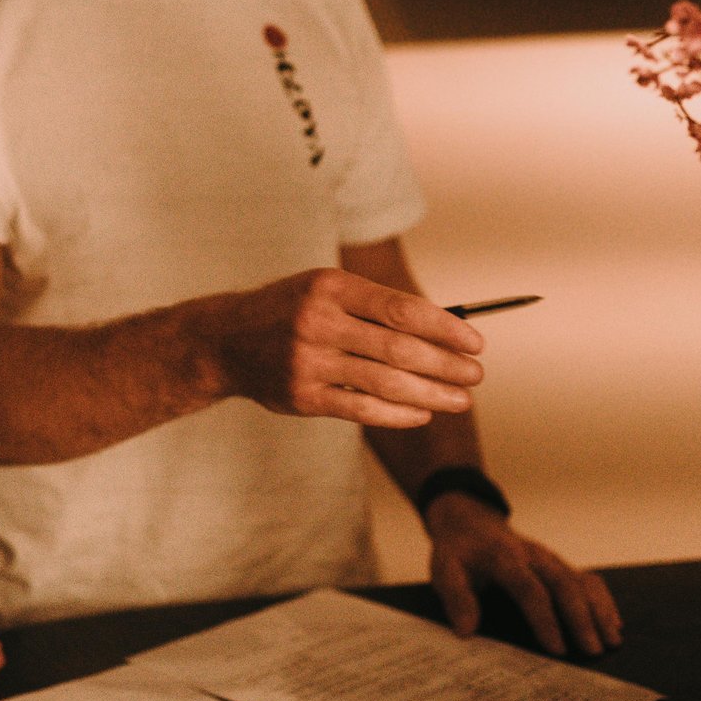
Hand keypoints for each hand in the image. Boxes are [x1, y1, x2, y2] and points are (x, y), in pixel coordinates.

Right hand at [211, 268, 484, 427]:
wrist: (224, 340)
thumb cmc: (292, 309)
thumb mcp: (326, 290)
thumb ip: (377, 306)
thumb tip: (445, 330)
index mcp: (331, 287)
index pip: (401, 309)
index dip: (445, 328)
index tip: (475, 342)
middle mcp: (318, 322)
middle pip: (399, 349)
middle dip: (446, 365)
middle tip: (476, 375)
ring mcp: (308, 362)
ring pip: (385, 383)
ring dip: (432, 394)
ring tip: (460, 400)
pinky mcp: (302, 396)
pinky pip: (361, 410)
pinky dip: (398, 414)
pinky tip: (422, 414)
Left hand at [425, 494, 622, 657]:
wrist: (470, 520)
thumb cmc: (458, 550)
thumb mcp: (445, 568)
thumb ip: (456, 597)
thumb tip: (466, 632)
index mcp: (505, 557)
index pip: (529, 589)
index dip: (544, 619)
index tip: (556, 648)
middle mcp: (533, 556)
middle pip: (564, 585)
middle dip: (581, 619)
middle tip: (593, 651)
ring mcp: (550, 559)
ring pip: (581, 582)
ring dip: (598, 610)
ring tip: (611, 640)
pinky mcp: (558, 564)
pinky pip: (587, 578)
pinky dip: (602, 599)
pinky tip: (613, 623)